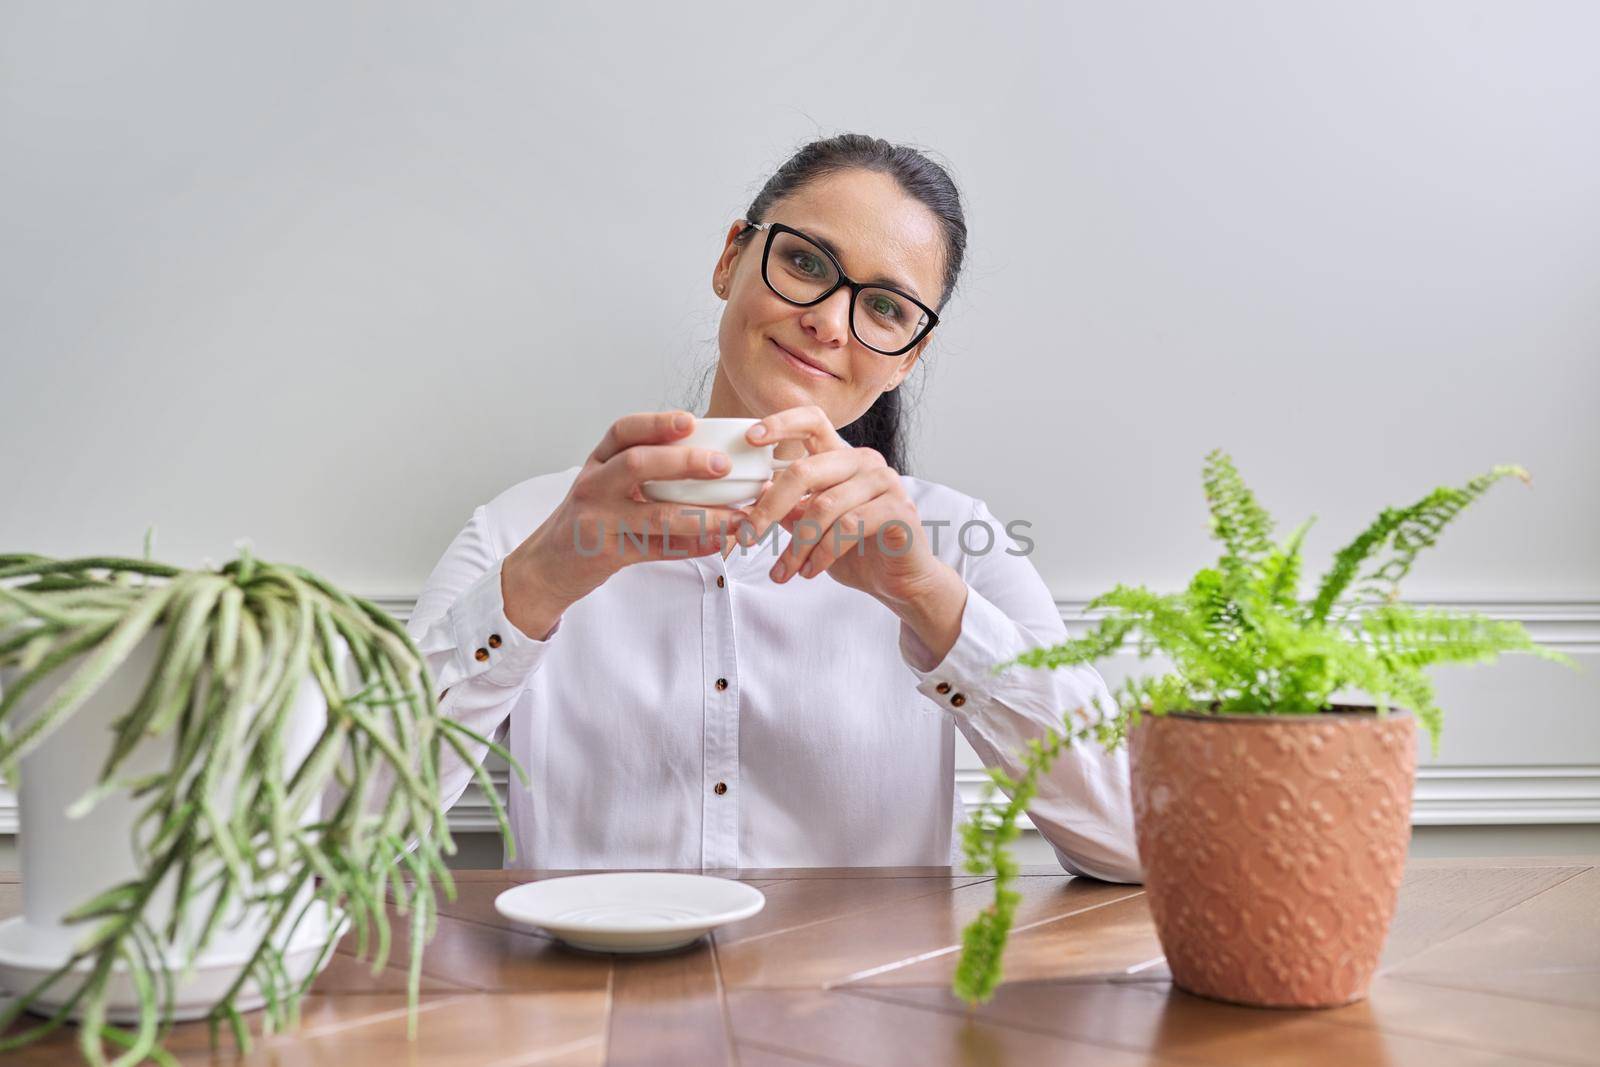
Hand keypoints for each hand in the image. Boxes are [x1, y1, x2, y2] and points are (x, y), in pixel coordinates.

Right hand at [504, 411, 750, 634]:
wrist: (546, 566)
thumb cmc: (587, 519)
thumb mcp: (603, 484)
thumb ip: (640, 469)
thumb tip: (704, 455)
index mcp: (597, 462)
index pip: (623, 431)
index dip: (657, 423)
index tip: (691, 420)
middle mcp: (594, 486)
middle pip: (638, 464)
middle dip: (684, 462)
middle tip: (722, 465)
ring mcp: (599, 521)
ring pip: (655, 514)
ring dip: (702, 515)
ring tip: (737, 517)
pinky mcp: (608, 554)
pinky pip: (657, 550)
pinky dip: (690, 547)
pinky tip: (716, 543)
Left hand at [731, 404, 943, 607]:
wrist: (900, 581)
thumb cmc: (856, 551)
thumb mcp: (812, 530)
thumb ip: (790, 510)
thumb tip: (751, 500)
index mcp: (841, 457)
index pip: (812, 421)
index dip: (780, 424)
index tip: (750, 439)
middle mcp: (864, 461)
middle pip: (804, 470)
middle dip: (769, 507)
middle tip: (748, 537)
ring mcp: (885, 481)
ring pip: (824, 506)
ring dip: (797, 545)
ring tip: (784, 572)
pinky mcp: (899, 508)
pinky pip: (849, 525)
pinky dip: (824, 552)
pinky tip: (811, 571)